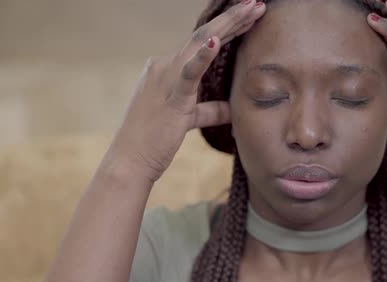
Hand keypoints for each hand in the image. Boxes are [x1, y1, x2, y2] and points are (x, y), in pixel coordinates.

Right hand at [107, 0, 265, 181]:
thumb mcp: (185, 121)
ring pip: (200, 43)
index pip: (201, 44)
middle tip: (257, 3)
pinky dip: (203, 56)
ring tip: (252, 9)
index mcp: (166, 70)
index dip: (227, 29)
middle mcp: (164, 66)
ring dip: (229, 25)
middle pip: (204, 36)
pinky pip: (189, 74)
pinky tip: (217, 41)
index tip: (249, 16)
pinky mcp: (171, 98)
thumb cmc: (153, 142)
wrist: (129, 161)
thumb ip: (208, 111)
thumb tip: (231, 109)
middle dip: (233, 18)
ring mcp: (165, 78)